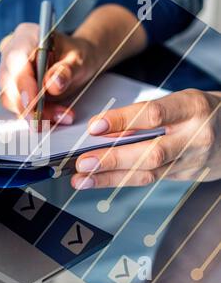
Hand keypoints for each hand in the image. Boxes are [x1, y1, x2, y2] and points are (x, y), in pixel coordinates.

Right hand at [0, 23, 99, 123]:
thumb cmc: (75, 56)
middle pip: (9, 82)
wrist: (74, 64)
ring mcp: (8, 72)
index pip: (16, 60)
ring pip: (11, 98)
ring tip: (61, 115)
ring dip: (34, 113)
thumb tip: (53, 84)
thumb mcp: (79, 60)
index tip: (33, 104)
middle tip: (50, 119)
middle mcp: (10, 52)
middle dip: (29, 105)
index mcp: (26, 36)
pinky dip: (34, 115)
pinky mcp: (10, 89)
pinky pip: (16, 106)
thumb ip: (66, 70)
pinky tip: (53, 116)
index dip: (22, 83)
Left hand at [71, 89, 220, 188]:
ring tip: (82, 179)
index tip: (94, 127)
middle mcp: (195, 136)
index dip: (122, 120)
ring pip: (147, 172)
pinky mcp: (186, 176)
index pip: (153, 115)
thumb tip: (103, 131)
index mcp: (191, 108)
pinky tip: (99, 181)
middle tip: (83, 163)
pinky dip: (121, 180)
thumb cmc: (199, 111)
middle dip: (112, 159)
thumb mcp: (176, 102)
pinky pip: (150, 179)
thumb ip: (142, 115)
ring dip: (110, 177)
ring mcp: (192, 161)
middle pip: (150, 152)